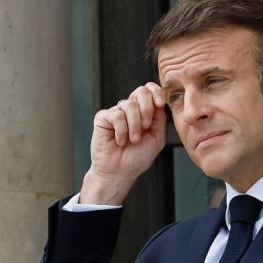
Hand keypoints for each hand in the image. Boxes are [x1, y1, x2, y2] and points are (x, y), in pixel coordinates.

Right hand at [80, 82, 167, 204]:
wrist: (119, 172)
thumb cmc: (137, 158)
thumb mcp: (157, 138)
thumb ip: (160, 118)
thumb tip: (159, 100)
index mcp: (144, 112)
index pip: (150, 90)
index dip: (156, 92)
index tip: (160, 104)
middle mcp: (130, 110)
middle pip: (141, 91)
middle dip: (147, 109)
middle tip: (146, 127)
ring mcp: (116, 112)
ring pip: (129, 105)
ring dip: (134, 125)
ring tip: (132, 140)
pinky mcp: (103, 118)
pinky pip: (116, 115)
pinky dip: (121, 130)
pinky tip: (119, 141)